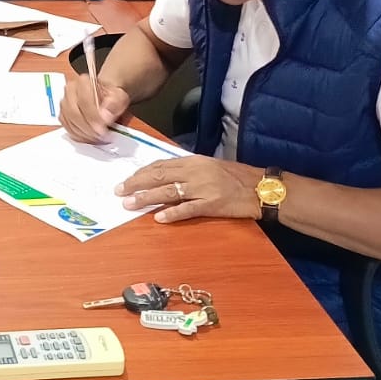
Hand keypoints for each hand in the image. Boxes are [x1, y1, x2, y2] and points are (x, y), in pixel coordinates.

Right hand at [58, 73, 130, 143]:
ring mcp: (64, 103)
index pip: (84, 101)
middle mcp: (70, 90)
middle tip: (100, 136)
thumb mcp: (119, 96)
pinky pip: (67, 128)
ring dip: (83, 133)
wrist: (104, 97)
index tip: (103, 128)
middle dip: (88, 128)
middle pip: (74, 113)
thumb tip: (105, 116)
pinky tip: (89, 138)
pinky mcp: (63, 115)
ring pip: (69, 122)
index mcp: (83, 82)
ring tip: (97, 138)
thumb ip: (114, 104)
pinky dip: (78, 136)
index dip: (93, 117)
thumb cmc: (110, 96)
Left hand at [115, 156, 263, 222]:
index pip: (161, 165)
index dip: (141, 172)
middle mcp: (196, 172)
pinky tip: (158, 218)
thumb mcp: (209, 166)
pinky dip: (172, 213)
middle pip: (159, 176)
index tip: (127, 179)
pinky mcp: (212, 204)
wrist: (260, 187)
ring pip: (168, 192)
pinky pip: (188, 209)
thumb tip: (164, 175)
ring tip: (130, 204)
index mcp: (194, 161)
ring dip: (146, 199)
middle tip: (120, 191)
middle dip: (136, 184)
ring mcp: (203, 188)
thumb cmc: (235, 177)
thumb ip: (188, 170)